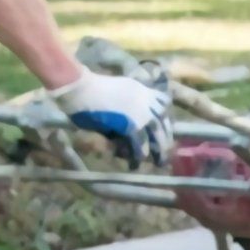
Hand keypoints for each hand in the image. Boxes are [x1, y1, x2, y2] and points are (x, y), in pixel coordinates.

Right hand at [49, 69, 174, 167]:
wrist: (83, 88)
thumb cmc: (92, 88)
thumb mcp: (118, 90)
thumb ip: (127, 103)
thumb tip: (130, 118)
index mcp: (142, 89)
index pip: (162, 102)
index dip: (165, 117)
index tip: (166, 127)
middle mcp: (145, 101)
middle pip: (163, 121)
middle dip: (166, 137)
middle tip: (167, 150)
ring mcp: (140, 113)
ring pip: (156, 134)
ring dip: (159, 149)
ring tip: (159, 161)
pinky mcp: (131, 126)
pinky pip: (140, 143)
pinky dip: (140, 152)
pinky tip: (139, 160)